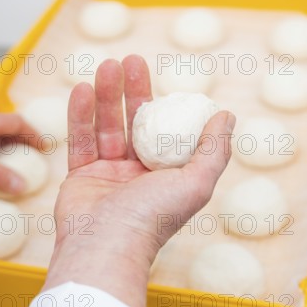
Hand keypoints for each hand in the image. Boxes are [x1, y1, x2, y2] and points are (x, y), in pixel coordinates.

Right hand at [44, 55, 235, 306]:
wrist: (105, 245)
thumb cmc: (153, 217)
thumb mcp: (196, 182)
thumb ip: (214, 149)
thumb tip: (227, 116)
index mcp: (165, 175)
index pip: (164, 131)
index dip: (161, 102)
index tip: (160, 76)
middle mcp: (136, 174)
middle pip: (133, 123)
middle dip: (131, 90)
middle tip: (129, 60)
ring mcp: (107, 175)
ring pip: (105, 128)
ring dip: (105, 96)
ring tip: (106, 65)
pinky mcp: (80, 177)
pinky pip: (81, 141)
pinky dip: (81, 116)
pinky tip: (82, 90)